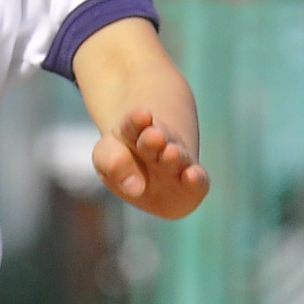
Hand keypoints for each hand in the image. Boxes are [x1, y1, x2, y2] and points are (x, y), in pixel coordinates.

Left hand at [92, 108, 209, 220]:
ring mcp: (178, 162)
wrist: (150, 170)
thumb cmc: (124, 164)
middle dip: (153, 140)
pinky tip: (192, 176)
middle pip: (156, 140)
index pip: (133, 124)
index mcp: (133, 132)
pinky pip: (197, 181)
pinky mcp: (193, 183)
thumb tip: (135, 188)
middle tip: (153, 136)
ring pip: (176, 157)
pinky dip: (196, 179)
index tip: (142, 115)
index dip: (137, 120)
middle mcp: (160, 145)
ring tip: (170, 153)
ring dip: (173, 156)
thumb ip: (114, 167)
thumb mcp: (107, 160)